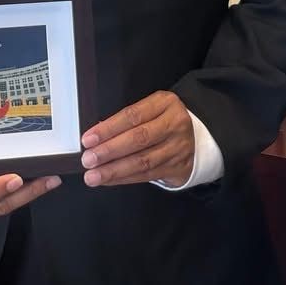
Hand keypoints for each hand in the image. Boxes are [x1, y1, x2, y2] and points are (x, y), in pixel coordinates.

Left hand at [80, 90, 195, 188]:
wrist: (197, 138)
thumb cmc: (163, 121)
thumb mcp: (151, 110)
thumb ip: (127, 121)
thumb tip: (96, 136)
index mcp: (165, 104)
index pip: (133, 115)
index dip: (109, 128)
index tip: (88, 139)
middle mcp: (175, 124)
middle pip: (139, 139)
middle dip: (110, 151)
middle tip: (88, 159)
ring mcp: (178, 148)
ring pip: (143, 161)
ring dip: (114, 170)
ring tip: (93, 175)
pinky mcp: (178, 168)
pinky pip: (147, 176)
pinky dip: (124, 179)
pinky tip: (108, 180)